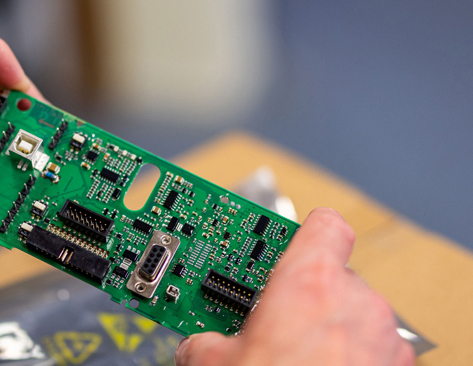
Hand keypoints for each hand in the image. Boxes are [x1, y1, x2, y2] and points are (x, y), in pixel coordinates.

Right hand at [175, 207, 413, 365]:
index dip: (296, 234)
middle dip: (298, 296)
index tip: (269, 245)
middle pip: (329, 274)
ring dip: (324, 326)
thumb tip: (195, 342)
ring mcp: (381, 335)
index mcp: (307, 283)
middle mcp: (354, 300)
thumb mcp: (210, 363)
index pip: (322, 225)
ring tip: (291, 355)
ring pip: (352, 311)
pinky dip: (348, 354)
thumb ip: (204, 338)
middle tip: (266, 321)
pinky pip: (372, 345)